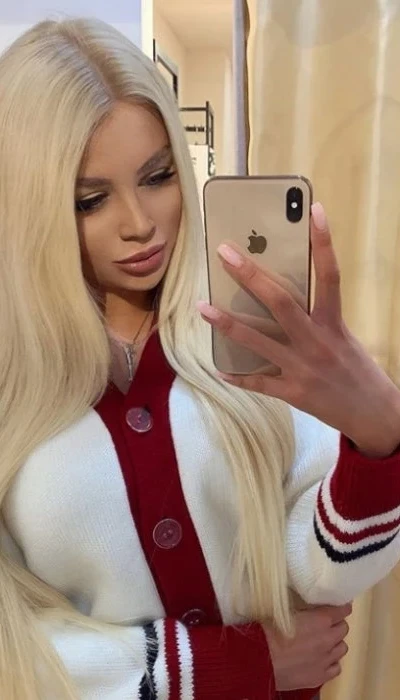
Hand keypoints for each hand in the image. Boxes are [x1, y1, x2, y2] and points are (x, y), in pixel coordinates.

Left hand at [197, 203, 399, 457]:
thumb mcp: (346, 338)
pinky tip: (219, 367)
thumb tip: (284, 298)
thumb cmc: (360, 372)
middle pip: (279, 302)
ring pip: (257, 341)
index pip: (330, 276)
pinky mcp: (291, 393)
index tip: (314, 210)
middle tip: (225, 253)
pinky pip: (258, 382)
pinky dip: (237, 375)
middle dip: (250, 275)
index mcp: (334, 324)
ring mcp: (301, 368)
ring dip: (226, 323)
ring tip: (202, 306)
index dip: (323, 242)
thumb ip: (319, 319)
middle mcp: (316, 342)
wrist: (375, 416)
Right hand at [263, 604, 351, 690]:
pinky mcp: (321, 677)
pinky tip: (321, 659)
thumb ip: (304, 612)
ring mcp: (326, 660)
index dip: (341, 607)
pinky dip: (332, 662)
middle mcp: (328, 639)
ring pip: (342, 648)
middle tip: (325, 624)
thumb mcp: (286, 612)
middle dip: (336, 624)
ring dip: (335, 642)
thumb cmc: (269, 631)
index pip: (343, 610)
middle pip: (344, 628)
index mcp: (321, 620)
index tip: (339, 606)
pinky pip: (337, 668)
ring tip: (323, 642)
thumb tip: (309, 610)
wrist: (260, 659)